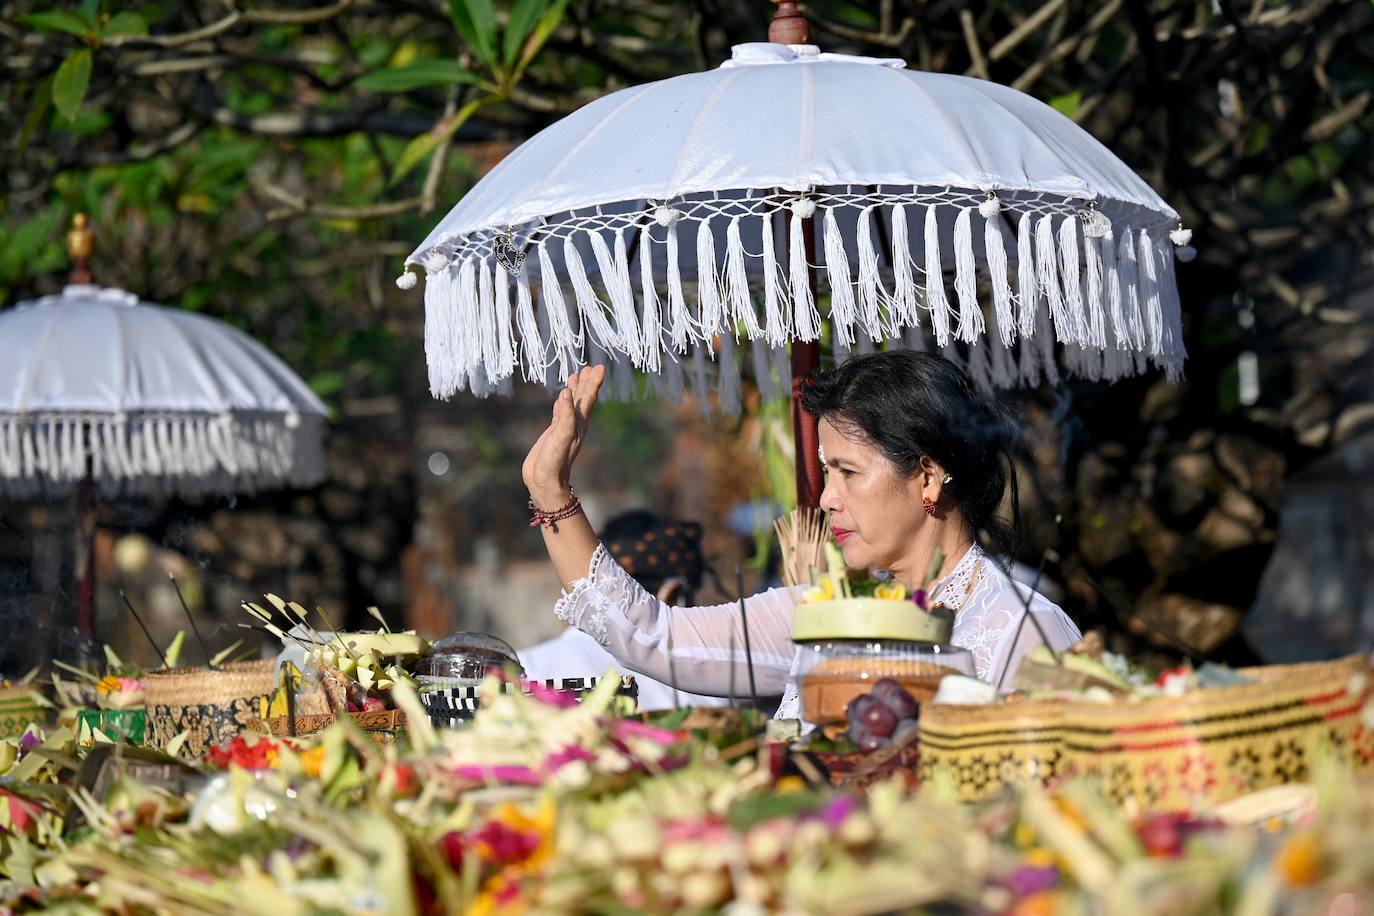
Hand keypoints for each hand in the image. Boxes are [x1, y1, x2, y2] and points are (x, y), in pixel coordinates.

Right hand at [522, 365, 605, 506]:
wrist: (545, 482)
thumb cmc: (554, 461)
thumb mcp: (561, 437)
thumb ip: (565, 415)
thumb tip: (567, 393)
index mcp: (579, 423)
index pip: (588, 398)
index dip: (594, 382)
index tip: (600, 367)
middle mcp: (575, 423)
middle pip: (583, 398)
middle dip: (586, 382)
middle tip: (591, 367)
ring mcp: (564, 427)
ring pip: (572, 403)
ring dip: (575, 389)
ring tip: (576, 375)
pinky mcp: (554, 432)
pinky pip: (560, 411)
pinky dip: (562, 401)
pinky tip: (562, 397)